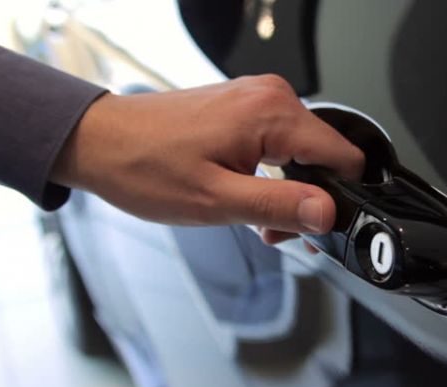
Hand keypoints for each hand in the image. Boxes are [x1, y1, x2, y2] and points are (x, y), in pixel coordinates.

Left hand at [51, 75, 363, 243]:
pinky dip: (273, 173)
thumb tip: (327, 213)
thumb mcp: (216, 200)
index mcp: (272, 113)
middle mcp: (270, 97)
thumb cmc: (144, 166)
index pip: (345, 157)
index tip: (310, 226)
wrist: (101, 143)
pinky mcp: (245, 107)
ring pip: (304, 152)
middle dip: (308, 199)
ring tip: (252, 214)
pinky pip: (281, 142)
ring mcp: (257, 99)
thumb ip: (279, 206)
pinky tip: (247, 193)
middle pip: (325, 156)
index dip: (337, 200)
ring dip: (288, 190)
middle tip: (271, 228)